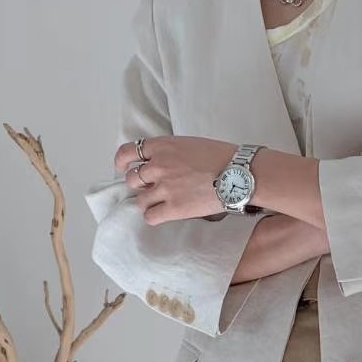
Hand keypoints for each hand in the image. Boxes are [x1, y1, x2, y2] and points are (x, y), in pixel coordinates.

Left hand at [115, 135, 234, 223]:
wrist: (239, 174)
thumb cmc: (222, 157)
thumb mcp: (190, 144)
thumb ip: (171, 152)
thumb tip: (160, 164)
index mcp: (163, 146)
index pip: (128, 152)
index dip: (122, 162)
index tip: (122, 168)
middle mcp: (159, 166)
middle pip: (133, 179)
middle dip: (141, 185)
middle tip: (153, 189)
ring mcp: (165, 188)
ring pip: (140, 200)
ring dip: (148, 202)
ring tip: (162, 203)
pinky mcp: (173, 208)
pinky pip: (150, 216)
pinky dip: (154, 216)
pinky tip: (164, 214)